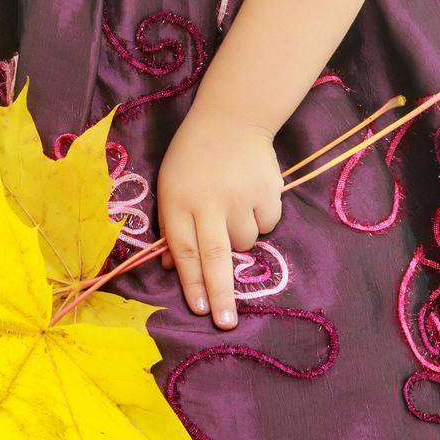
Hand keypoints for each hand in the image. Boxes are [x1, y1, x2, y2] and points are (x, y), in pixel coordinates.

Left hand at [155, 102, 283, 329]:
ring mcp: (240, 195)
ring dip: (240, 237)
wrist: (233, 115)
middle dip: (220, 294)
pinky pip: (267, 223)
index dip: (191, 284)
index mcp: (178, 200)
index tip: (200, 310)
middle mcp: (209, 200)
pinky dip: (260, 218)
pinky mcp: (267, 189)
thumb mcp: (171, 184)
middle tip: (224, 323)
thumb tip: (174, 269)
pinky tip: (251, 196)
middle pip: (214, 257)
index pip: (184, 251)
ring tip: (233, 208)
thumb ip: (173, 225)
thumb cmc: (194, 154)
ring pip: (245, 241)